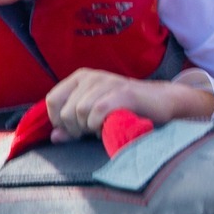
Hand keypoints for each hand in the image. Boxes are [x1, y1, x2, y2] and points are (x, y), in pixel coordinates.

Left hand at [44, 69, 212, 140]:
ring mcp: (107, 83)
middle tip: (92, 130)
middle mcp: (91, 77)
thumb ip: (72, 126)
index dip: (58, 121)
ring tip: (102, 127)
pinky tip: (108, 125)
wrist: (160, 101)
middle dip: (75, 129)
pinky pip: (97, 112)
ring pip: (79, 112)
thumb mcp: (93, 116)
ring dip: (89, 128)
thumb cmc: (125, 109)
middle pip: (65, 111)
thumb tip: (54, 137)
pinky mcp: (122, 93)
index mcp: (80, 78)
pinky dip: (99, 125)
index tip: (75, 129)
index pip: (52, 100)